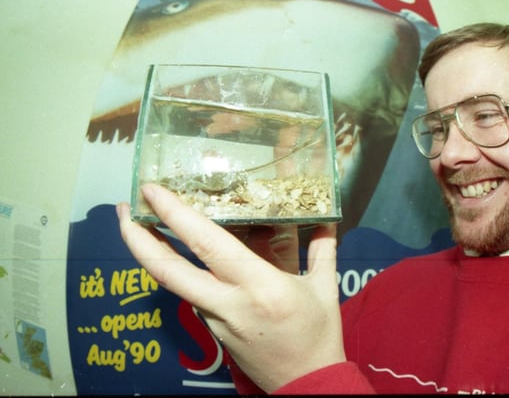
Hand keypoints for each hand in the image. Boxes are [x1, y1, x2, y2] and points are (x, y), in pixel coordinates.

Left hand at [116, 184, 344, 391]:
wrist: (306, 384)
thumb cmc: (318, 336)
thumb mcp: (324, 289)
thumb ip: (323, 250)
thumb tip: (326, 220)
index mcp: (260, 286)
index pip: (206, 244)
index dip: (175, 214)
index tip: (152, 190)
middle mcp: (229, 303)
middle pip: (167, 271)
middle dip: (136, 238)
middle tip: (122, 208)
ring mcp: (215, 320)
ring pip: (173, 283)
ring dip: (151, 253)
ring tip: (142, 224)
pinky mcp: (213, 330)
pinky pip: (191, 293)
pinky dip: (178, 270)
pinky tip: (180, 254)